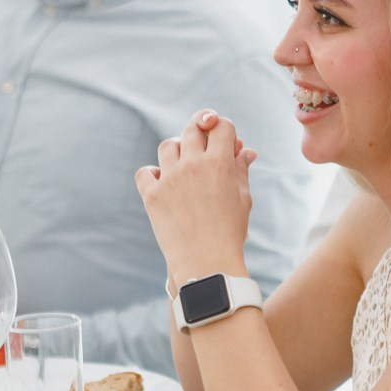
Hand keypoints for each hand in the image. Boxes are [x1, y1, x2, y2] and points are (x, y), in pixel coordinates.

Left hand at [135, 110, 256, 287]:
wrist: (207, 264)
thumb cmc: (230, 233)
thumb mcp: (242, 199)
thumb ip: (241, 170)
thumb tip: (245, 150)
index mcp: (220, 163)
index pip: (222, 125)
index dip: (225, 130)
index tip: (226, 143)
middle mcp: (193, 165)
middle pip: (192, 129)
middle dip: (201, 134)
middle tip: (204, 150)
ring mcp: (169, 179)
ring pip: (168, 145)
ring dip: (177, 150)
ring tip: (184, 167)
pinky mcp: (151, 195)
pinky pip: (145, 172)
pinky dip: (152, 174)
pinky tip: (163, 184)